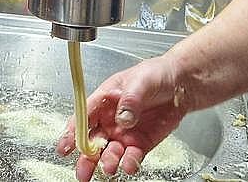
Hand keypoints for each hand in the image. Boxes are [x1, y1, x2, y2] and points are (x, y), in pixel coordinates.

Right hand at [56, 56, 188, 180]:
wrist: (181, 84)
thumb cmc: (156, 74)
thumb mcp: (141, 81)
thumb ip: (130, 100)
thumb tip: (123, 118)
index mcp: (104, 100)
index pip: (83, 117)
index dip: (72, 132)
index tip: (66, 146)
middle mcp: (110, 119)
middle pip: (91, 141)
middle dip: (85, 158)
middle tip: (83, 171)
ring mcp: (124, 133)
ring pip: (109, 153)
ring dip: (107, 161)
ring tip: (110, 166)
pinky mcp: (140, 143)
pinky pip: (131, 157)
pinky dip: (129, 163)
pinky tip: (130, 165)